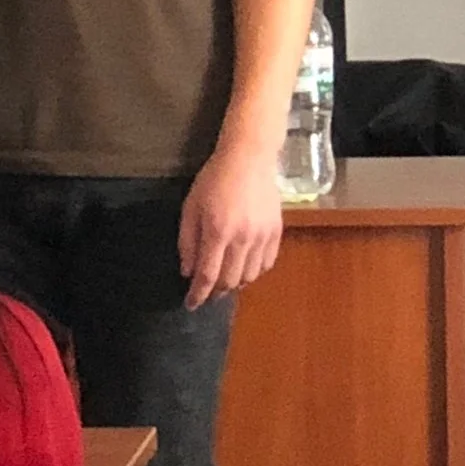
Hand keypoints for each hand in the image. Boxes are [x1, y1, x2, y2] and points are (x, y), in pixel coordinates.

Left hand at [178, 140, 282, 306]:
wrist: (248, 160)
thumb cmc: (213, 181)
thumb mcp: (190, 208)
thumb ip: (187, 242)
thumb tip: (187, 272)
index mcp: (217, 232)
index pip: (207, 275)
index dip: (197, 295)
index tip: (190, 305)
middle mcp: (243, 239)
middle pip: (230, 280)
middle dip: (215, 292)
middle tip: (205, 293)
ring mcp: (263, 237)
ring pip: (250, 276)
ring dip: (235, 284)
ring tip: (223, 281)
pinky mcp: (277, 233)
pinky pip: (266, 264)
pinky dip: (253, 272)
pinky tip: (243, 269)